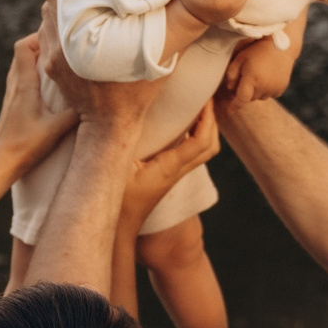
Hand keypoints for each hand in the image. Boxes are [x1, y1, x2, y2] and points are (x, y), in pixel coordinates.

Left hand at [0, 27, 74, 177]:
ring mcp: (11, 94)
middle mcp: (15, 85)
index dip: (39, 37)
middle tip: (63, 50)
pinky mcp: (12, 104)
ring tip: (59, 65)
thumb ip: (75, 112)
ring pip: (21, 65)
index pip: (23, 46)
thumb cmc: (27, 145)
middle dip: (42, 46)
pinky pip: (21, 79)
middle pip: (23, 52)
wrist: (2, 162)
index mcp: (24, 85)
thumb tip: (96, 100)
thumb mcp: (56, 128)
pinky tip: (49, 86)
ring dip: (38, 61)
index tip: (58, 41)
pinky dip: (34, 74)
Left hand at [43, 0, 166, 139]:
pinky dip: (61, 16)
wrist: (111, 128)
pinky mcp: (50, 63)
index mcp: (78, 34)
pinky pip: (49, 30)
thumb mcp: (162, 55)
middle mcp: (57, 41)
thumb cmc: (138, 93)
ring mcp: (50, 53)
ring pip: (50, 11)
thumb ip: (177, 22)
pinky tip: (80, 10)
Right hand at [124, 103, 219, 228]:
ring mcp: (173, 176)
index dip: (207, 119)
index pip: (200, 142)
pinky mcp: (167, 176)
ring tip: (197, 107)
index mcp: (168, 168)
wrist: (118, 229)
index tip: (205, 98)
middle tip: (206, 98)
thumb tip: (119, 114)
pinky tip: (181, 124)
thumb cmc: (115, 200)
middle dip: (213, 122)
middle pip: (210, 147)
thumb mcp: (115, 168)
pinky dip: (194, 136)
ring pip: (203, 152)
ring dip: (206, 129)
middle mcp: (176, 172)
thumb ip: (120, 142)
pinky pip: (190, 154)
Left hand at [220, 33, 294, 106]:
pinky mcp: (281, 89)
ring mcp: (274, 89)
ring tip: (259, 75)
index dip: (235, 106)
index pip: (241, 99)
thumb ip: (232, 74)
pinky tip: (268, 76)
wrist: (281, 46)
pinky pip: (270, 94)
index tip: (231, 110)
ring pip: (260, 97)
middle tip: (247, 77)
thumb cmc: (257, 50)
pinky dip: (267, 89)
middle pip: (250, 98)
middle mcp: (264, 87)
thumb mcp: (240, 58)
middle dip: (246, 92)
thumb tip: (231, 89)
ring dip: (257, 91)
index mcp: (252, 79)